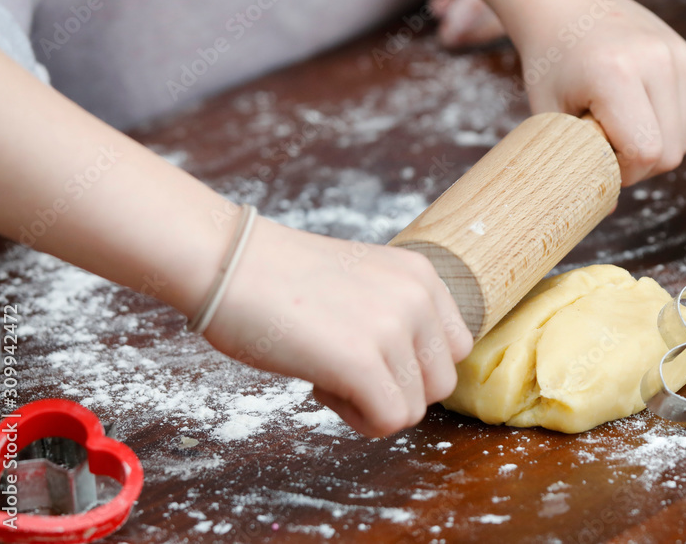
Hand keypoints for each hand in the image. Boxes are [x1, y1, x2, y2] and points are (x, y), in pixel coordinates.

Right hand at [203, 217, 472, 437]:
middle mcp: (417, 298)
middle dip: (395, 389)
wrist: (229, 263)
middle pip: (440, 383)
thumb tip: (414, 371)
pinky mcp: (363, 362)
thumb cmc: (281, 279)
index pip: (456, 348)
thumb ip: (397, 313)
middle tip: (346, 367)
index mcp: (422, 275)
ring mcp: (393, 329)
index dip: (414, 365)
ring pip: (415, 408)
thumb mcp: (365, 281)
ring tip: (328, 372)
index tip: (370, 353)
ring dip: (372, 405)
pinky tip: (322, 386)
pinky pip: (389, 421)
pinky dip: (357, 419)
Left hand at [518, 0, 685, 185]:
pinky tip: (637, 113)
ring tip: (618, 125)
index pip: (645, 152)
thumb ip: (573, 160)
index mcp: (616, 73)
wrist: (566, 3)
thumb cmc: (550, 61)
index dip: (623, 171)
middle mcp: (656, 61)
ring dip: (655, 147)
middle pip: (671, 152)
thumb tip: (602, 208)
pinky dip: (668, 129)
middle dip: (639, 164)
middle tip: (604, 146)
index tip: (597, 159)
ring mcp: (678, 56)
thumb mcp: (548, 113)